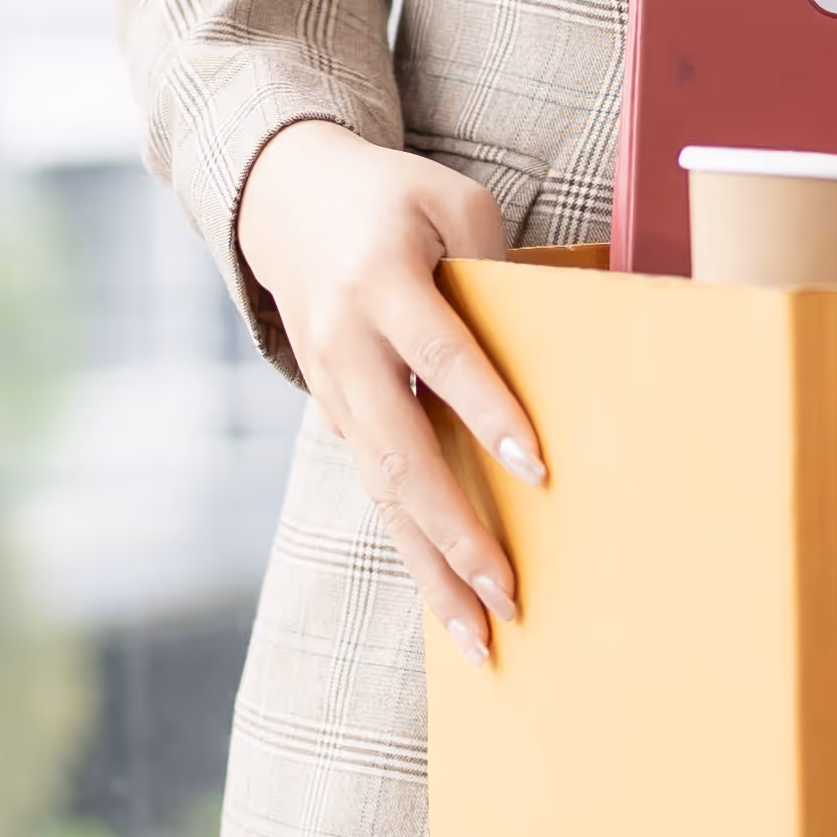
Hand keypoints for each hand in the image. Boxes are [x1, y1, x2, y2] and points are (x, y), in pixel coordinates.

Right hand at [240, 118, 548, 659]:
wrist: (287, 202)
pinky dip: (415, 550)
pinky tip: (450, 602)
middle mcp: (346, 345)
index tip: (536, 470)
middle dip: (455, 531)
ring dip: (431, 570)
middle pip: (402, 452)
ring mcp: (334, 389)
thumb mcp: (450, 200)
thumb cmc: (391, 200)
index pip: (441, 356)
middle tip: (509, 592)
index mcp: (378, 280)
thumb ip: (495, 265)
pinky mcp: (337, 417)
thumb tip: (549, 348)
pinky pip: (378, 493)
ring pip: (383, 493)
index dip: (487, 412)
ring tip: (480, 636)